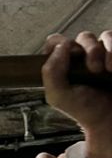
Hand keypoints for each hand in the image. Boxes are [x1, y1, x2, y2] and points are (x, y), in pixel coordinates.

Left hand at [42, 31, 111, 157]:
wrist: (109, 121)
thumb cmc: (85, 109)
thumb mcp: (59, 96)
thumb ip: (51, 73)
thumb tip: (60, 46)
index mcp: (64, 64)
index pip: (56, 42)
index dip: (61, 44)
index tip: (70, 57)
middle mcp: (83, 56)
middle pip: (83, 37)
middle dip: (89, 50)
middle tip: (93, 69)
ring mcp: (103, 55)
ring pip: (103, 36)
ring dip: (104, 50)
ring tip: (107, 69)